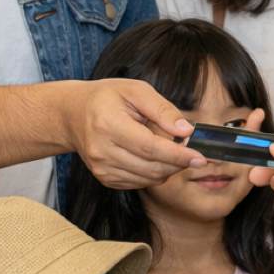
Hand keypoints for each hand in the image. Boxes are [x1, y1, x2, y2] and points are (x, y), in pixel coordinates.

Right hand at [66, 79, 198, 188]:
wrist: (73, 114)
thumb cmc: (107, 98)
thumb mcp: (136, 90)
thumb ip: (163, 109)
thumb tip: (186, 131)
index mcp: (108, 124)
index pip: (150, 147)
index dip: (178, 155)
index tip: (200, 158)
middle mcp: (102, 150)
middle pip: (152, 166)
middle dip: (177, 162)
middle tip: (189, 150)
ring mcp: (101, 168)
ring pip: (149, 178)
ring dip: (167, 168)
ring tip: (166, 148)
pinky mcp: (104, 178)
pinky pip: (140, 183)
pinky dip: (153, 173)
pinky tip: (151, 156)